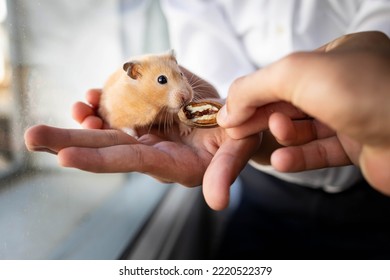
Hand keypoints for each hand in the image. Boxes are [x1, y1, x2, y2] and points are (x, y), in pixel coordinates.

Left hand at [25, 89, 259, 209]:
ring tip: (73, 108)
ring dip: (82, 122)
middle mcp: (152, 150)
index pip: (130, 161)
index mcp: (171, 162)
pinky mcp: (148, 117)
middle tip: (32, 137)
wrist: (235, 120)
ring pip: (108, 131)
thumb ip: (226, 172)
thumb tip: (218, 202)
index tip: (66, 158)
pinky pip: (119, 112)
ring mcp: (148, 133)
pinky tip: (91, 99)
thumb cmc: (238, 136)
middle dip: (70, 143)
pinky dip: (102, 105)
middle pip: (106, 148)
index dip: (100, 161)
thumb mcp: (238, 150)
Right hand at [217, 31, 389, 194]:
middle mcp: (348, 84)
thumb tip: (230, 108)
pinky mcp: (359, 146)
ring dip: (283, 136)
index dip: (255, 93)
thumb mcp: (297, 73)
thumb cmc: (369, 94)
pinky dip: (297, 157)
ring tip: (275, 140)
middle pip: (291, 102)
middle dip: (264, 116)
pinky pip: (320, 152)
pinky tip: (282, 161)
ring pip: (304, 129)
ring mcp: (354, 115)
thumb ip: (255, 86)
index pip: (284, 74)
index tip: (233, 113)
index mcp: (339, 56)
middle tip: (239, 130)